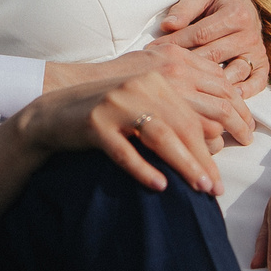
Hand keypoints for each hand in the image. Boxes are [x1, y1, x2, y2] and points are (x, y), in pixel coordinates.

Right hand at [15, 69, 224, 196]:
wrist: (53, 113)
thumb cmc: (104, 116)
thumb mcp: (140, 108)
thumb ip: (171, 117)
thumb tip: (214, 143)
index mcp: (155, 81)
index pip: (190, 118)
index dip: (209, 149)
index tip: (217, 178)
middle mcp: (138, 86)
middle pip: (181, 126)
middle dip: (202, 160)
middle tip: (214, 189)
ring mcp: (115, 103)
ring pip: (159, 136)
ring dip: (183, 164)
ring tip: (198, 187)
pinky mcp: (94, 122)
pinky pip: (124, 150)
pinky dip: (144, 168)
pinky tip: (160, 186)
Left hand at [158, 0, 269, 96]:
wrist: (244, 7)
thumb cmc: (216, 4)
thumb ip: (184, 9)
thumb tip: (168, 26)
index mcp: (235, 13)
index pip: (200, 34)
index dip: (175, 43)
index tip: (153, 51)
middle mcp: (250, 33)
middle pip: (214, 55)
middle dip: (187, 65)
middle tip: (165, 74)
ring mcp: (257, 51)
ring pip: (234, 71)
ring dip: (213, 84)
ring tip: (191, 92)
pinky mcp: (263, 65)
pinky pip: (258, 82)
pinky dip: (246, 92)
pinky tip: (229, 98)